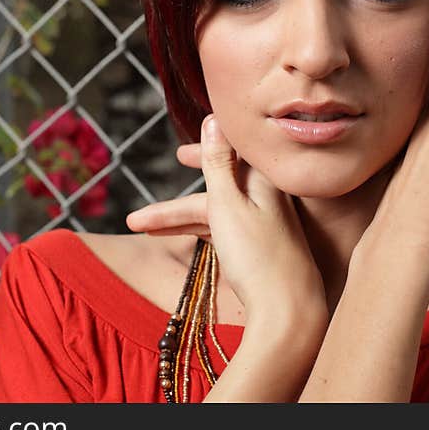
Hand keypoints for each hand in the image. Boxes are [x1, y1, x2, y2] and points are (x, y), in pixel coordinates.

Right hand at [126, 115, 324, 316]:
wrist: (289, 312)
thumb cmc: (258, 256)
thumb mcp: (228, 203)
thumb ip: (218, 162)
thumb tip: (215, 117)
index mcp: (264, 182)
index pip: (232, 156)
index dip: (205, 152)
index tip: (180, 154)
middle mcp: (268, 201)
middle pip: (216, 192)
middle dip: (177, 197)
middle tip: (147, 204)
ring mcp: (266, 228)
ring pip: (215, 215)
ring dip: (178, 219)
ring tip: (139, 227)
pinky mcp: (262, 252)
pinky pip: (224, 234)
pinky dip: (199, 234)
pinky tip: (182, 240)